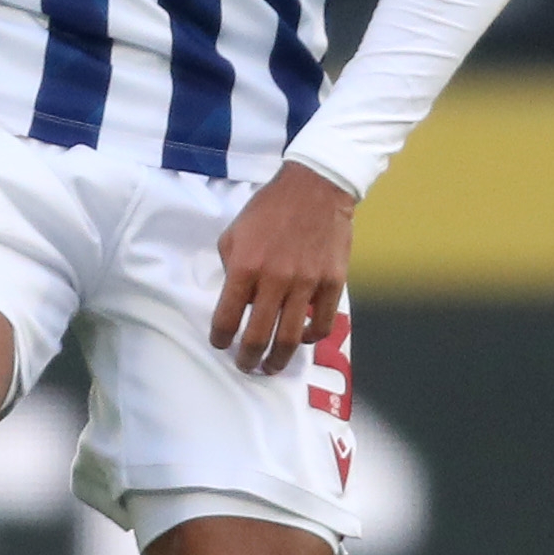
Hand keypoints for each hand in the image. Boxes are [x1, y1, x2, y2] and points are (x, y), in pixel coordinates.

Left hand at [210, 164, 354, 376]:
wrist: (316, 187)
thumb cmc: (270, 208)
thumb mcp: (235, 232)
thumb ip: (231, 266)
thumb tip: (239, 297)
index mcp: (245, 266)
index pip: (227, 318)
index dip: (221, 338)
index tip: (221, 344)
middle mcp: (275, 279)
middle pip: (258, 337)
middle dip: (247, 359)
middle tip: (245, 365)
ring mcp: (306, 283)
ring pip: (290, 338)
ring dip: (277, 360)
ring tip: (271, 367)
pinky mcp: (332, 283)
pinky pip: (321, 324)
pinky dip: (309, 338)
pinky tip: (301, 337)